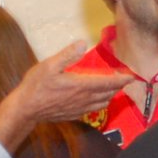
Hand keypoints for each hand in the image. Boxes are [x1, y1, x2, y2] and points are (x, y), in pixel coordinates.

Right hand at [0, 41, 131, 150]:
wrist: (26, 109)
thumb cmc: (36, 85)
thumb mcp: (49, 65)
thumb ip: (67, 55)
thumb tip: (82, 43)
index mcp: (81, 85)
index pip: (108, 83)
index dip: (121, 79)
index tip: (131, 76)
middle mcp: (84, 98)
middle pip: (108, 93)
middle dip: (118, 86)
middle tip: (123, 79)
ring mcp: (80, 108)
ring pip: (103, 103)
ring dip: (110, 95)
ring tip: (112, 88)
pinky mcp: (74, 114)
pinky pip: (93, 109)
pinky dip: (100, 103)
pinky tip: (97, 99)